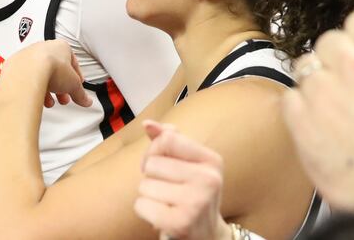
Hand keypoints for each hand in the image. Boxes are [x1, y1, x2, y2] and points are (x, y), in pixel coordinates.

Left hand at [10, 39, 91, 107]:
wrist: (27, 72)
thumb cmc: (50, 68)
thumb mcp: (73, 84)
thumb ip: (80, 93)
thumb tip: (86, 100)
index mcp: (61, 46)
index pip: (72, 63)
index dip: (75, 78)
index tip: (76, 87)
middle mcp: (44, 47)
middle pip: (55, 70)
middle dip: (61, 87)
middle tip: (63, 98)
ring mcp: (29, 55)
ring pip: (41, 74)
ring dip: (47, 90)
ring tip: (50, 102)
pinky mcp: (16, 64)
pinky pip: (28, 77)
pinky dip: (34, 87)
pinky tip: (37, 98)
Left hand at [134, 121, 232, 239]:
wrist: (206, 236)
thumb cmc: (191, 194)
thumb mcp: (187, 164)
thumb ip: (168, 140)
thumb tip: (147, 124)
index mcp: (212, 161)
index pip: (167, 139)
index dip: (155, 151)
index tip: (161, 165)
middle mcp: (209, 180)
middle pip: (152, 163)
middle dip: (151, 176)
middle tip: (167, 190)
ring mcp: (196, 202)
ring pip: (144, 184)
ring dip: (149, 195)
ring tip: (167, 203)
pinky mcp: (180, 223)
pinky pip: (141, 204)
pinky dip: (145, 211)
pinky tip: (162, 216)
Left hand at [282, 9, 353, 211]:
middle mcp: (353, 65)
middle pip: (327, 43)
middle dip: (336, 62)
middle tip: (352, 88)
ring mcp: (322, 91)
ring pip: (305, 69)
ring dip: (317, 85)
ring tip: (341, 112)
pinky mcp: (298, 118)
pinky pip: (290, 97)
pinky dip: (301, 109)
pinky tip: (324, 128)